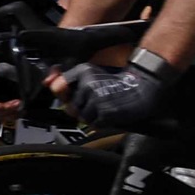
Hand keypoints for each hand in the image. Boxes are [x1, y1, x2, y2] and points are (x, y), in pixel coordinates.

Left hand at [52, 58, 171, 129]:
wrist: (145, 88)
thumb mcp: (93, 75)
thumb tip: (49, 85)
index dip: (66, 96)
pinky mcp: (105, 112)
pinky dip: (102, 122)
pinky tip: (111, 113)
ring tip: (106, 107)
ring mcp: (96, 98)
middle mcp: (87, 83)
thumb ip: (70, 81)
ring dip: (93, 116)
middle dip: (82, 108)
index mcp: (82, 71)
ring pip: (82, 116)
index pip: (58, 88)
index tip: (75, 97)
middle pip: (70, 106)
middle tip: (98, 103)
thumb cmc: (119, 83)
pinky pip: (95, 124)